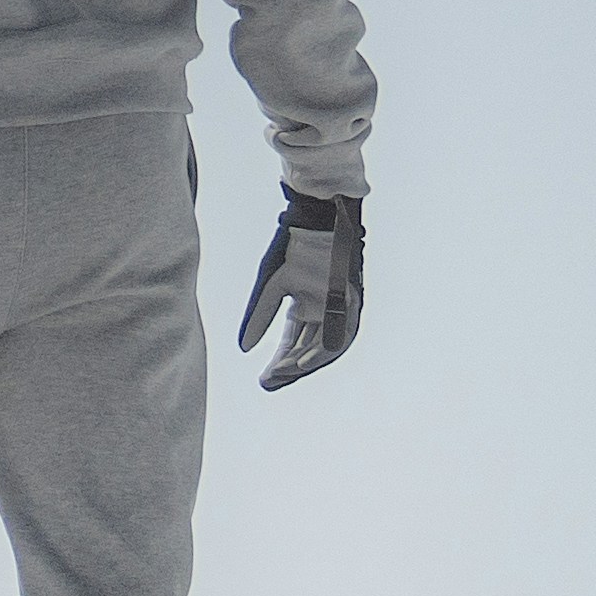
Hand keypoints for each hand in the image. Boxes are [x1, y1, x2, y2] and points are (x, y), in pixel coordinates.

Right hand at [239, 191, 363, 388]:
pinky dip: (324, 347)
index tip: (263, 380)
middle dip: (289, 369)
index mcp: (306, 307)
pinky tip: (305, 359)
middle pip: (309, 350)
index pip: (294, 344)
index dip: (280, 364)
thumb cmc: (294, 243)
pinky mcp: (351, 297)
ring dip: (306, 362)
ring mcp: (339, 306)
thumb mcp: (271, 284)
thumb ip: (260, 316)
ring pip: (327, 346)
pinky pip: (342, 331)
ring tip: (284, 372)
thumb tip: (245, 349)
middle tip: (269, 382)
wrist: (317, 214)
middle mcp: (324, 311)